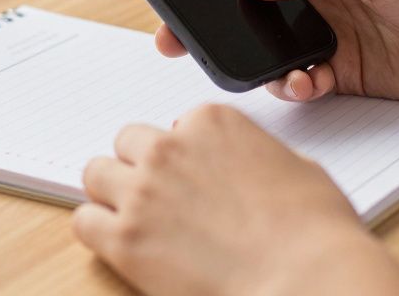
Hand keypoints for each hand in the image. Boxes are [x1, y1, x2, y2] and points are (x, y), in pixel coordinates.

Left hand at [74, 104, 398, 295]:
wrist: (308, 277)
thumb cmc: (314, 231)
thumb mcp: (296, 167)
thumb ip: (253, 155)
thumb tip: (245, 166)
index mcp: (212, 122)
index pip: (174, 127)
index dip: (182, 157)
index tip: (191, 178)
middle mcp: (171, 147)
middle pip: (128, 144)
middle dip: (140, 168)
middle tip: (158, 199)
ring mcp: (143, 191)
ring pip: (96, 175)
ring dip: (112, 195)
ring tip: (135, 221)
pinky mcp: (125, 237)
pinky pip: (83, 221)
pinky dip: (97, 231)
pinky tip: (121, 246)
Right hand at [156, 0, 398, 102]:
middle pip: (254, 5)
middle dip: (222, 23)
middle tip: (185, 41)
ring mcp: (334, 32)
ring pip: (274, 48)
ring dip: (266, 63)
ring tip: (283, 72)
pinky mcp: (347, 71)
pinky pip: (304, 80)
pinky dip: (298, 86)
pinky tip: (310, 84)